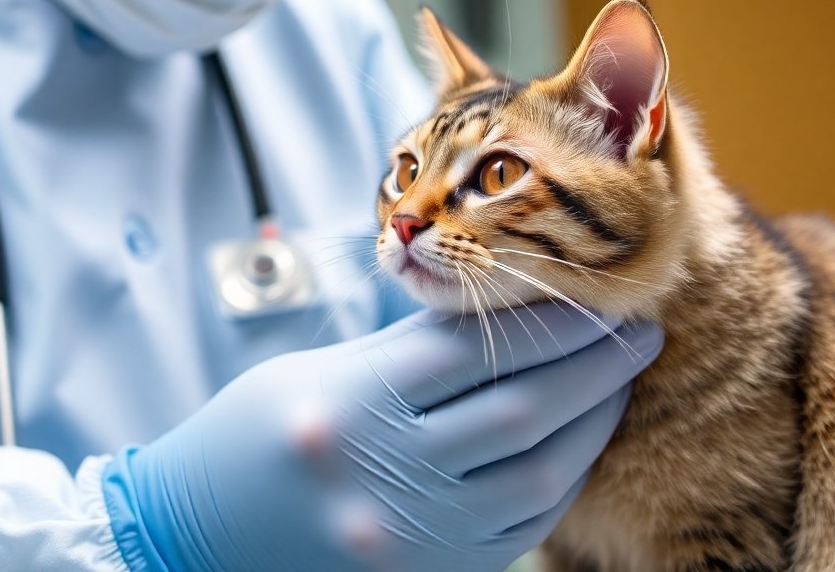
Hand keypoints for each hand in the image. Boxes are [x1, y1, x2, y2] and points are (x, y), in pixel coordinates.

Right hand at [103, 306, 662, 571]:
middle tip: (640, 330)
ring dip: (594, 422)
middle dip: (594, 364)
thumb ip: (409, 352)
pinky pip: (521, 526)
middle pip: (520, 408)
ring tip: (620, 381)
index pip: (474, 348)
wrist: (194, 539)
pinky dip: (562, 478)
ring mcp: (407, 537)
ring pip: (538, 473)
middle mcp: (381, 474)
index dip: (549, 318)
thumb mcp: (318, 374)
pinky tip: (580, 441)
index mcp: (346, 405)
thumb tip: (507, 317)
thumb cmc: (252, 439)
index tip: (599, 295)